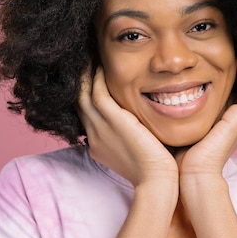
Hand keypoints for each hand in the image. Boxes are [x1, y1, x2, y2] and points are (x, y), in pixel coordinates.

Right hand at [77, 65, 177, 186]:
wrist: (157, 180)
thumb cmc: (156, 169)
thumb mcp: (138, 149)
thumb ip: (136, 135)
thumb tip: (144, 126)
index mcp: (99, 143)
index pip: (87, 114)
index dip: (87, 95)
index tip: (92, 79)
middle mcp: (95, 135)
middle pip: (79, 102)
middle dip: (81, 81)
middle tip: (85, 61)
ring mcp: (100, 128)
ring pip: (83, 95)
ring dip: (85, 75)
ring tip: (90, 57)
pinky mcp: (112, 122)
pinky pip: (97, 93)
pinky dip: (97, 78)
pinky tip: (103, 65)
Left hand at [175, 58, 236, 177]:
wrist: (191, 176)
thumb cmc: (180, 158)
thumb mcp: (179, 128)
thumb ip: (174, 113)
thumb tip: (153, 96)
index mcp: (223, 124)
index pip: (227, 93)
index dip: (222, 75)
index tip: (210, 58)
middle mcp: (236, 121)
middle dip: (234, 67)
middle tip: (229, 47)